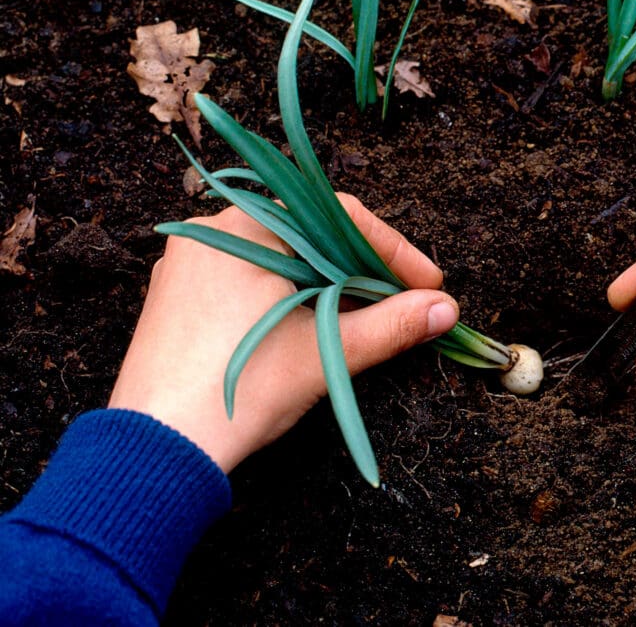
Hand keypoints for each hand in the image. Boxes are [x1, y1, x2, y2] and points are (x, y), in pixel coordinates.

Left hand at [109, 194, 457, 473]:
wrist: (158, 449)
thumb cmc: (241, 391)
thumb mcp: (327, 353)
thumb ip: (392, 324)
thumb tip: (445, 310)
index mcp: (247, 227)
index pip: (341, 217)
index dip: (394, 251)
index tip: (429, 286)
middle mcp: (214, 231)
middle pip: (312, 234)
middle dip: (364, 268)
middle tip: (404, 300)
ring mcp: (191, 263)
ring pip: (282, 258)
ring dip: (330, 282)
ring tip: (368, 315)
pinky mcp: (179, 296)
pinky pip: (250, 278)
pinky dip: (290, 294)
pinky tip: (314, 323)